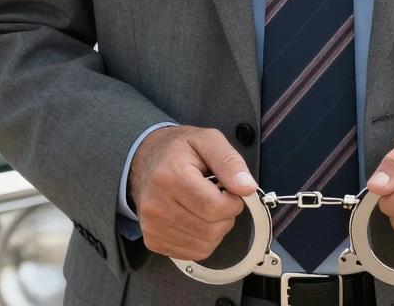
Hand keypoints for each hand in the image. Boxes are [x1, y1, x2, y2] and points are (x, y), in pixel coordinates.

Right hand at [128, 125, 256, 259]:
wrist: (145, 160)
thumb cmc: (178, 149)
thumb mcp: (207, 140)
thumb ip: (229, 161)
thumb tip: (247, 187)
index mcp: (171, 176)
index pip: (214, 207)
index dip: (232, 201)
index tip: (230, 190)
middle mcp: (157, 205)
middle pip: (210, 229)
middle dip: (225, 215)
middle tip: (218, 195)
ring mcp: (152, 226)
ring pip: (204, 245)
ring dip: (215, 228)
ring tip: (205, 205)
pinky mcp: (153, 240)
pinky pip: (192, 253)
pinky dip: (203, 239)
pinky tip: (196, 218)